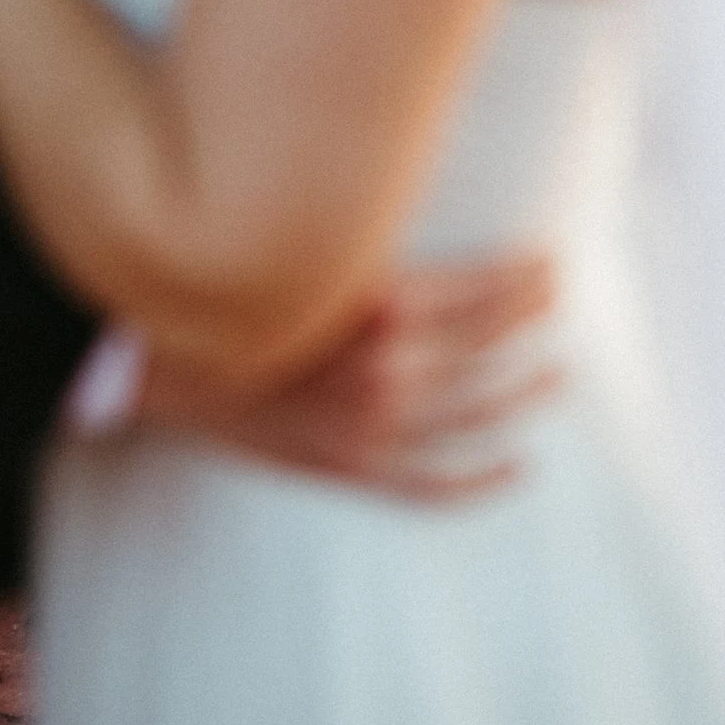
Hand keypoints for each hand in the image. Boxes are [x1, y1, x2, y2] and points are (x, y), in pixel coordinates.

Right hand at [138, 251, 559, 501]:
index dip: (521, 278)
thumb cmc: (241, 291)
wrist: (165, 358)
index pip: (479, 292)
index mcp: (380, 305)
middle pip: (484, 347)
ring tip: (557, 372)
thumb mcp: (318, 256)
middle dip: (529, 319)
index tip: (551, 261)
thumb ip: (381, 255)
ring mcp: (372, 428)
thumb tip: (437, 237)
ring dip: (522, 392)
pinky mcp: (351, 470)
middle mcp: (385, 369)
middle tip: (559, 297)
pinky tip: (519, 466)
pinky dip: (481, 482)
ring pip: (473, 414)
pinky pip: (432, 487)